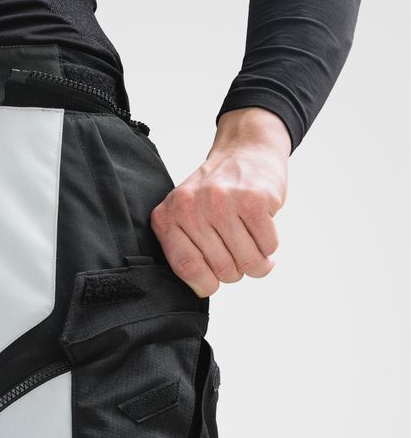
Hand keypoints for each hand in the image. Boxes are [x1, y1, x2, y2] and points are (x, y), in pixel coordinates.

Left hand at [151, 107, 290, 296]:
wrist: (244, 149)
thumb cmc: (213, 194)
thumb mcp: (184, 215)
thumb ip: (185, 249)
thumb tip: (203, 288)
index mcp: (168, 217)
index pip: (186, 267)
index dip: (205, 284)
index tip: (213, 284)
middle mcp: (192, 208)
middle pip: (222, 269)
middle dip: (236, 272)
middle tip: (238, 257)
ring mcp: (223, 202)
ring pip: (248, 262)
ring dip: (257, 264)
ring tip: (253, 249)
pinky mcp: (255, 199)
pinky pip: (268, 246)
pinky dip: (269, 247)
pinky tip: (262, 232)